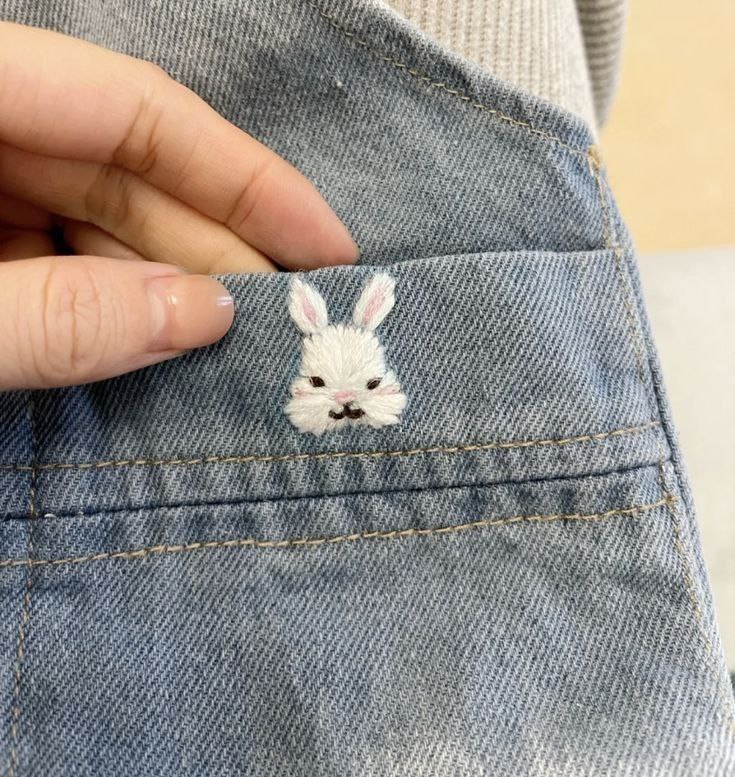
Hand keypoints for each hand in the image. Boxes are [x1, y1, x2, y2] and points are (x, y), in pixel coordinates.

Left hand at [0, 22, 357, 389]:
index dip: (247, 178)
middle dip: (216, 247)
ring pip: (96, 221)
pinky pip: (54, 256)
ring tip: (238, 340)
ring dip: (170, 285)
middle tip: (290, 315)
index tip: (328, 245)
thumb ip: (61, 315)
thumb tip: (202, 315)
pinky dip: (109, 304)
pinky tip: (160, 342)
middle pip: (127, 171)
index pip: (140, 111)